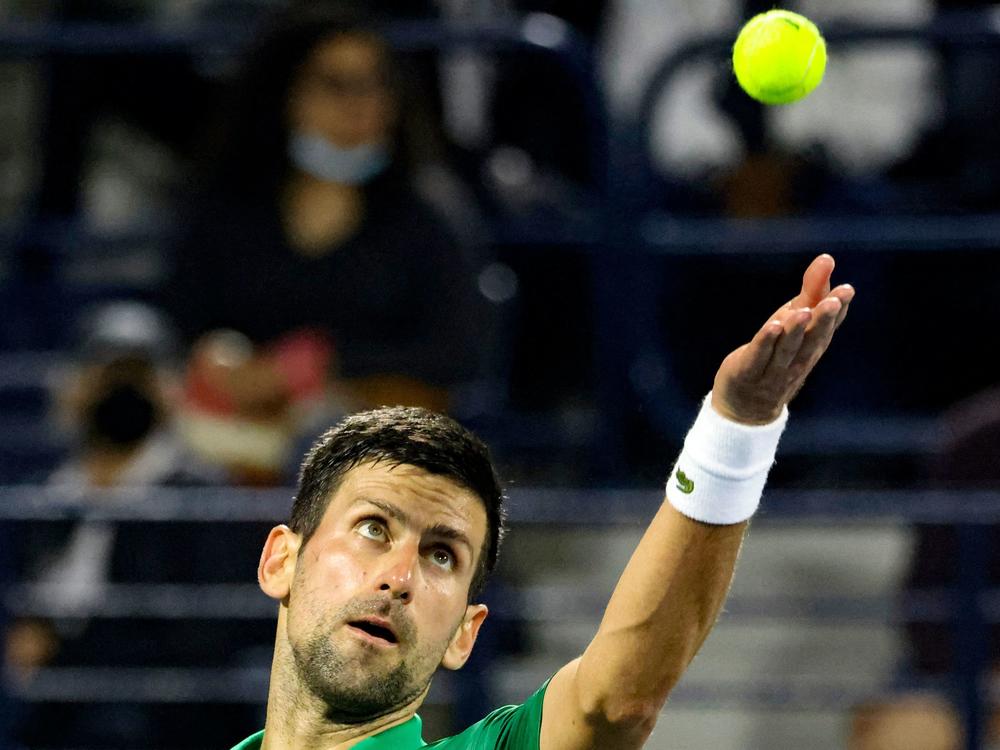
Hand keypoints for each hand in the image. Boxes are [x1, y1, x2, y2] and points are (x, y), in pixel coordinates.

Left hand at [711, 254, 853, 423]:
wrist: (746, 408)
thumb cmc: (776, 355)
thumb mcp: (793, 320)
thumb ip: (811, 291)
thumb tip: (827, 258)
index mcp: (812, 347)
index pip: (828, 329)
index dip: (839, 310)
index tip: (847, 290)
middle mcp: (798, 360)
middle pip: (812, 340)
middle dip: (823, 319)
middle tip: (834, 300)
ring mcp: (773, 370)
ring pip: (787, 349)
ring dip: (796, 330)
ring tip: (804, 310)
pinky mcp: (746, 372)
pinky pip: (758, 357)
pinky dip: (766, 343)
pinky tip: (772, 326)